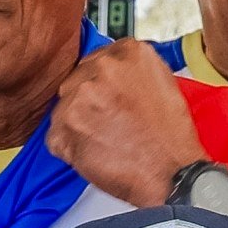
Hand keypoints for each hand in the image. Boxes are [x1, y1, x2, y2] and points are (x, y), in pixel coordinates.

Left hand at [51, 41, 208, 206]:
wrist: (171, 174)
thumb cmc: (170, 139)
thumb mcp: (162, 85)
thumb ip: (131, 72)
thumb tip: (111, 74)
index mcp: (130, 53)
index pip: (98, 60)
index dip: (101, 86)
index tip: (108, 99)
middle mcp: (103, 67)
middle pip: (77, 81)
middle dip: (87, 104)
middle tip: (109, 124)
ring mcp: (82, 95)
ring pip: (64, 108)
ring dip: (78, 126)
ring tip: (106, 141)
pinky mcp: (65, 124)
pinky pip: (56, 136)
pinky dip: (70, 148)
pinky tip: (96, 153)